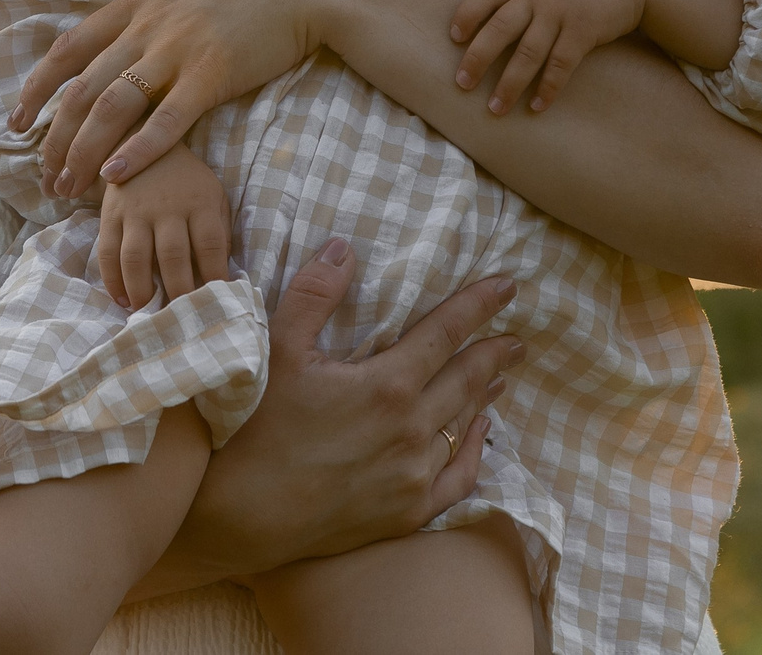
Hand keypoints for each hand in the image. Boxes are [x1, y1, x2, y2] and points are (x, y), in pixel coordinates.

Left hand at [14, 0, 345, 196]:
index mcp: (139, 0)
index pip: (71, 47)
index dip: (39, 86)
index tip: (17, 120)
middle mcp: (147, 27)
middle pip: (83, 88)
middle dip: (56, 137)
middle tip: (42, 176)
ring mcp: (178, 52)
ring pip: (112, 108)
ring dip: (84, 152)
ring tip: (69, 188)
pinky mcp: (212, 76)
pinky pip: (166, 120)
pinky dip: (138, 151)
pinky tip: (116, 178)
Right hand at [98, 146, 232, 308]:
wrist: (144, 142)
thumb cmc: (187, 180)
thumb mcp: (214, 195)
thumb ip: (219, 231)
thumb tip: (219, 275)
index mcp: (200, 202)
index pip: (210, 245)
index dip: (215, 276)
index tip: (218, 302)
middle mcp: (167, 207)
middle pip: (173, 256)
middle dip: (178, 292)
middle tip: (181, 319)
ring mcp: (135, 211)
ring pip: (135, 257)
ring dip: (141, 290)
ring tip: (147, 312)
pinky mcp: (110, 213)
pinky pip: (107, 251)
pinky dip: (112, 279)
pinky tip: (122, 298)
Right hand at [169, 240, 525, 578]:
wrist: (245, 514)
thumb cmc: (257, 426)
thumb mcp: (277, 348)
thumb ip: (314, 294)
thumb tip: (344, 248)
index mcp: (387, 383)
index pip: (446, 333)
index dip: (478, 306)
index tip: (507, 287)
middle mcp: (413, 429)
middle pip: (468, 379)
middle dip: (494, 352)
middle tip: (516, 338)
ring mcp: (415, 475)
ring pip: (464, 425)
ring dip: (485, 395)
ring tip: (501, 376)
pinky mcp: (408, 512)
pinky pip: (458, 477)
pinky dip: (474, 450)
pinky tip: (479, 435)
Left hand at [449, 0, 654, 114]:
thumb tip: (489, 22)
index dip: (468, 14)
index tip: (454, 37)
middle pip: (499, 28)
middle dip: (478, 58)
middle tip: (462, 84)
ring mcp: (560, 13)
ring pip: (527, 52)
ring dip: (509, 83)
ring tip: (496, 108)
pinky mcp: (583, 31)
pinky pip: (560, 64)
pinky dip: (547, 87)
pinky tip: (537, 106)